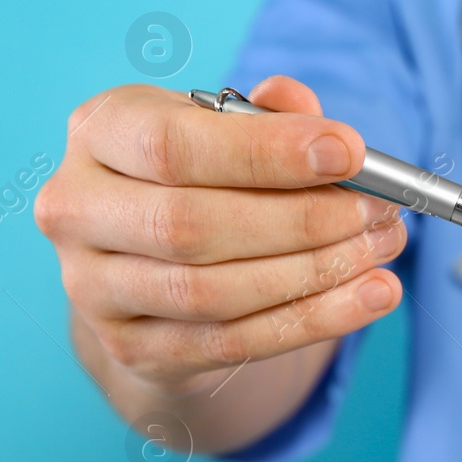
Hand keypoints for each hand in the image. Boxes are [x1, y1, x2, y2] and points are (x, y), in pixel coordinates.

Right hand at [36, 77, 405, 396]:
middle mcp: (78, 208)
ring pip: (212, 291)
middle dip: (303, 220)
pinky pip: (232, 342)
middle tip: (378, 212)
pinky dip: (314, 320)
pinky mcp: (133, 348)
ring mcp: (94, 287)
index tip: (349, 153)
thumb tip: (308, 114)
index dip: (267, 152)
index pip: (174, 145)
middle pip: (192, 225)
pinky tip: (371, 296)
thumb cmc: (207, 176)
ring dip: (316, 273)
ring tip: (383, 250)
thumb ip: (271, 116)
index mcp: (101, 132)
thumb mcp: (230, 129)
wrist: (158, 261)